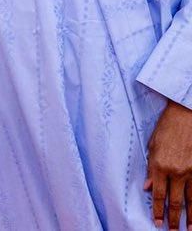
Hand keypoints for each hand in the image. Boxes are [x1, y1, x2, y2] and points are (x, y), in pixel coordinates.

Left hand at [146, 99, 191, 228]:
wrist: (186, 116)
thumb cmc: (166, 128)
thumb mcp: (151, 146)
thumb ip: (150, 169)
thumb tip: (147, 187)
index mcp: (159, 166)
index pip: (157, 194)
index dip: (157, 210)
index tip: (156, 221)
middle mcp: (175, 171)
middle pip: (175, 201)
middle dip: (173, 218)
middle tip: (172, 230)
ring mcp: (191, 171)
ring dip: (191, 215)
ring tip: (190, 228)